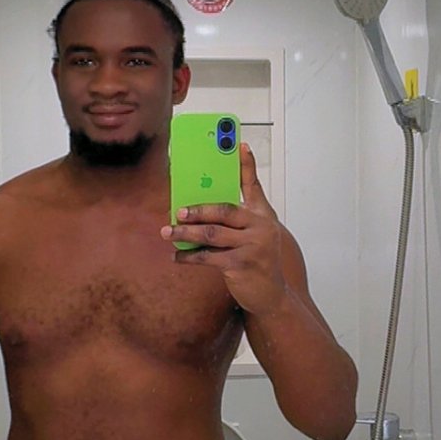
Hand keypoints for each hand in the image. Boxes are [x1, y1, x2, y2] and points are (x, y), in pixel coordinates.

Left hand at [161, 142, 288, 319]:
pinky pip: (209, 257)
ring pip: (212, 234)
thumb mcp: (254, 235)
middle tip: (177, 210)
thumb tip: (199, 208)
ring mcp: (253, 246)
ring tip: (167, 232)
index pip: (254, 184)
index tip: (238, 144)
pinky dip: (190, 256)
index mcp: (262, 215)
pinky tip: (178, 256)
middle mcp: (260, 227)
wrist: (272, 295)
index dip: (247, 164)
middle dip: (197, 209)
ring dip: (186, 233)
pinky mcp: (242, 265)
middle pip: (224, 210)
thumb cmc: (258, 260)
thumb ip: (234, 220)